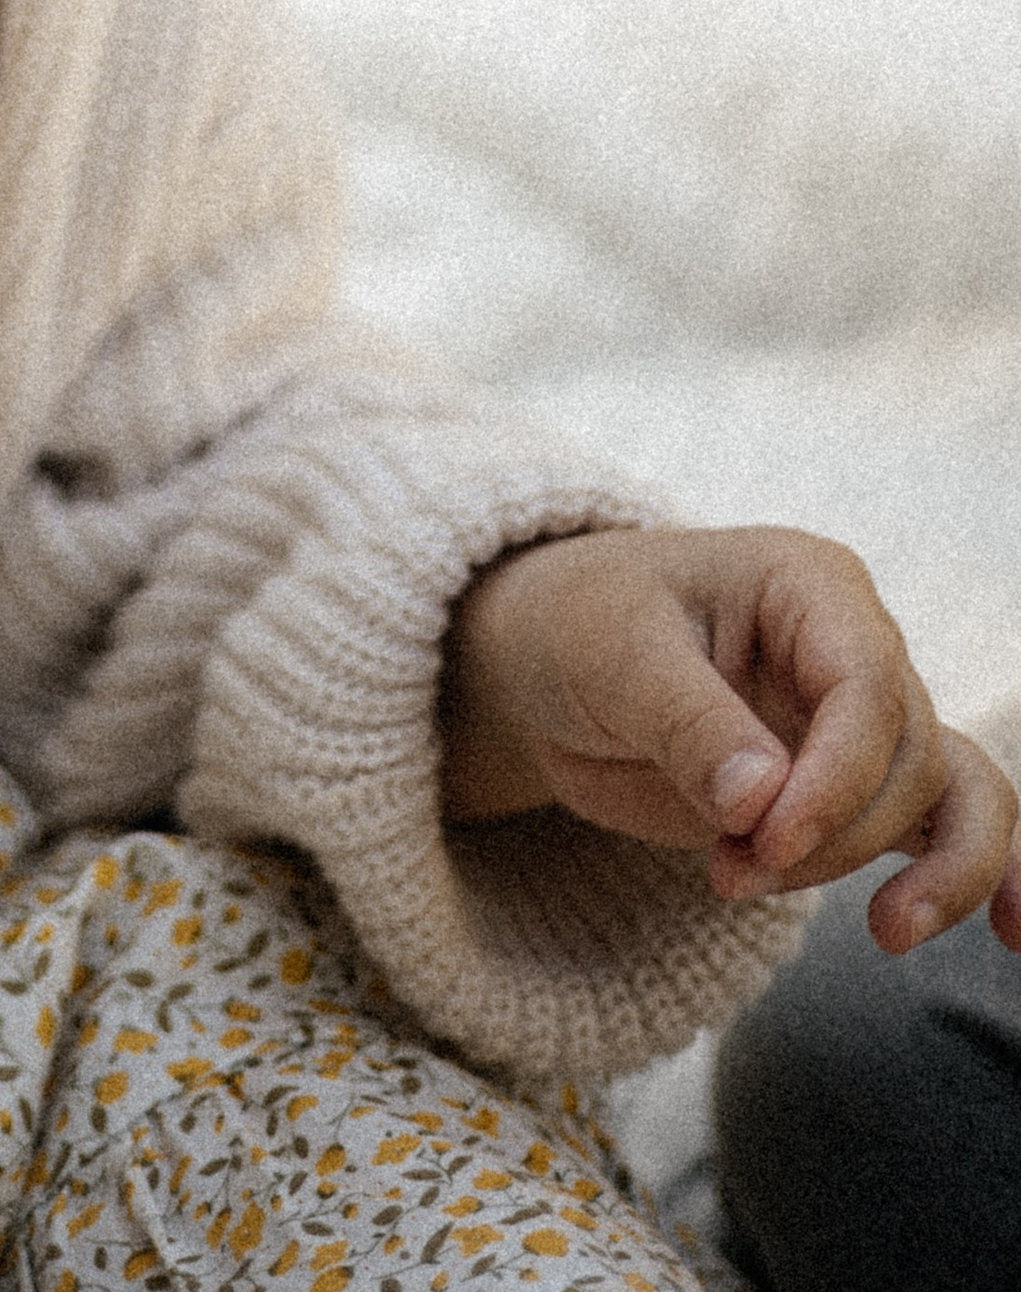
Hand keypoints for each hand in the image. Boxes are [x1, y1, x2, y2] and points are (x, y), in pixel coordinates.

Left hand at [442, 524, 1020, 955]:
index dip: (836, 777)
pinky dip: (988, 875)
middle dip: (834, 835)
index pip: (869, 686)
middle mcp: (855, 647)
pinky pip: (948, 824)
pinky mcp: (847, 789)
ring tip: (886, 934)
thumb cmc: (579, 624)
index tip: (766, 838)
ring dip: (930, 873)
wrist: (547, 663)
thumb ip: (688, 722)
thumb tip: (761, 802)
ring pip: (953, 797)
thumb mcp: (611, 652)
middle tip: (730, 870)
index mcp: (807, 585)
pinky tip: (1013, 934)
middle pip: (907, 759)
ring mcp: (859, 722)